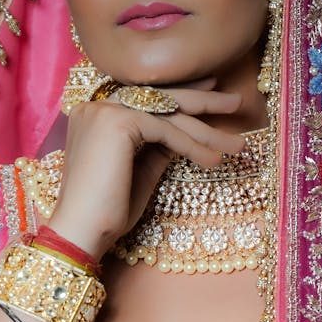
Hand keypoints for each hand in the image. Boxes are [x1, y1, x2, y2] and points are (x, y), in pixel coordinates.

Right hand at [48, 84, 244, 259]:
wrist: (83, 231)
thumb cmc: (107, 212)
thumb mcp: (140, 172)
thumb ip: (158, 148)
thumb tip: (184, 136)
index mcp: (96, 115)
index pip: (147, 98)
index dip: (181, 94)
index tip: (210, 91)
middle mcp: (97, 106)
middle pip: (159, 98)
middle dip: (202, 100)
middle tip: (236, 102)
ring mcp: (105, 110)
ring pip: (167, 114)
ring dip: (207, 132)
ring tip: (238, 145)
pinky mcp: (117, 122)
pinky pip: (165, 130)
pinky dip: (191, 146)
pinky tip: (213, 161)